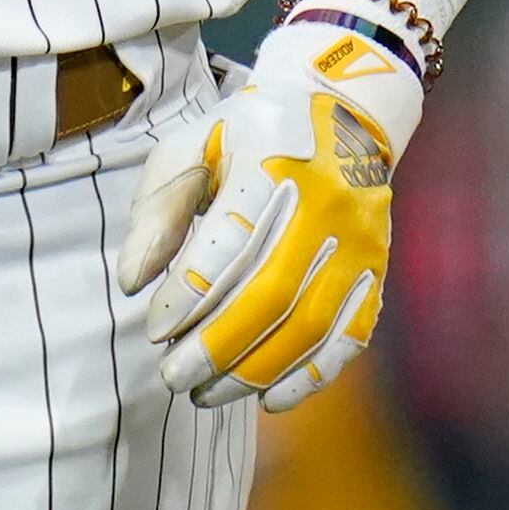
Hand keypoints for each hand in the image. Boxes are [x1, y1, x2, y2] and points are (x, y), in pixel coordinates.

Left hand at [113, 18, 423, 411]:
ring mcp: (360, 241)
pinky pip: (351, 335)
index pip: (231, 241)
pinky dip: (313, 375)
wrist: (341, 109)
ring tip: (205, 394)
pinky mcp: (377, 269)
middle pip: (271, 292)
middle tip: (172, 377)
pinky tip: (270, 399)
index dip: (191, 292)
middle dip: (217, 345)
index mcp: (273, 161)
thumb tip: (131, 282)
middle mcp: (327, 203)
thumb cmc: (246, 134)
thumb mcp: (189, 148)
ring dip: (256, 369)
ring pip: (311, 323)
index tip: (153, 329)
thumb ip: (157, 211)